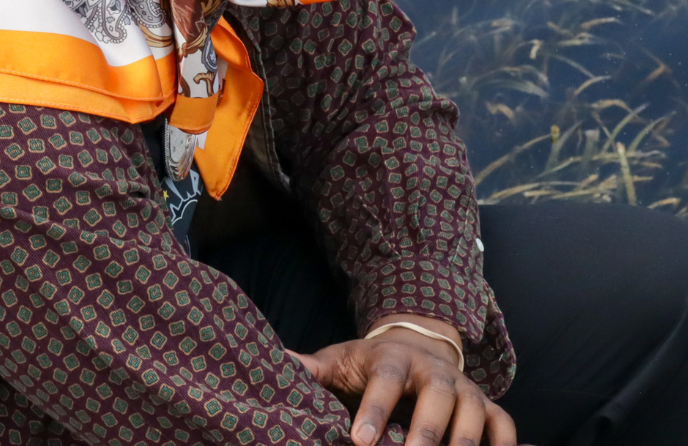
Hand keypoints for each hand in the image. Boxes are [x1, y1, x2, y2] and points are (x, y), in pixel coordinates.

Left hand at [289, 319, 517, 445]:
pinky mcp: (488, 406)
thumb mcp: (341, 360)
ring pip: (472, 411)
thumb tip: (275, 361)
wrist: (416, 343)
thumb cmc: (371, 363)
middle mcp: (433, 371)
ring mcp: (464, 388)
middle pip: (437, 396)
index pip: (385, 381)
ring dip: (463, 442)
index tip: (358, 441)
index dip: (373, 410)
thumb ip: (312, 369)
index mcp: (394, 359)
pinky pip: (504, 427)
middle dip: (426, 430)